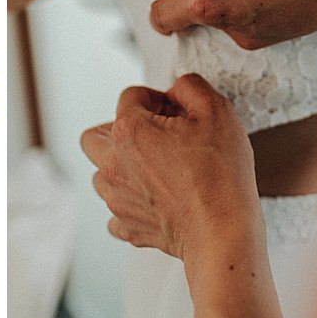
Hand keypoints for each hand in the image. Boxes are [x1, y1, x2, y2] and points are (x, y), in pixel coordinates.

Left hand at [79, 74, 263, 275]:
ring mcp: (115, 198)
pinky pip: (115, 211)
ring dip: (123, 167)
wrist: (222, 230)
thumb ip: (190, 87)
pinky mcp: (126, 226)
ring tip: (157, 169)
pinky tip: (155, 199)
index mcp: (128, 131)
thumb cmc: (221, 173)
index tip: (177, 112)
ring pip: (101, 174)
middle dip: (118, 131)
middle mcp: (112, 164)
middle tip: (153, 137)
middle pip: (94, 136)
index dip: (158, 99)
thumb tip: (176, 89)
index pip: (130, 97)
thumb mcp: (217, 111)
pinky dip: (131, 202)